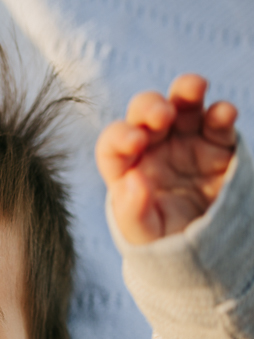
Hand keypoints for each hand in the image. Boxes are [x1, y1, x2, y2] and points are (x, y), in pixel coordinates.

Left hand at [96, 74, 236, 244]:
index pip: (114, 143)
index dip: (120, 137)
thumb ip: (132, 211)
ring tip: (195, 88)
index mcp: (127, 167)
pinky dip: (222, 112)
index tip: (135, 142)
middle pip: (145, 112)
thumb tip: (131, 181)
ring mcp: (186, 140)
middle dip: (151, 106)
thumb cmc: (165, 242)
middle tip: (162, 116)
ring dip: (187, 90)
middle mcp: (154, 146)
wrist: (207, 250)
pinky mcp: (217, 143)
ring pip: (182, 104)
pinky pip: (218, 121)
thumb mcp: (144, 234)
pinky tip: (225, 113)